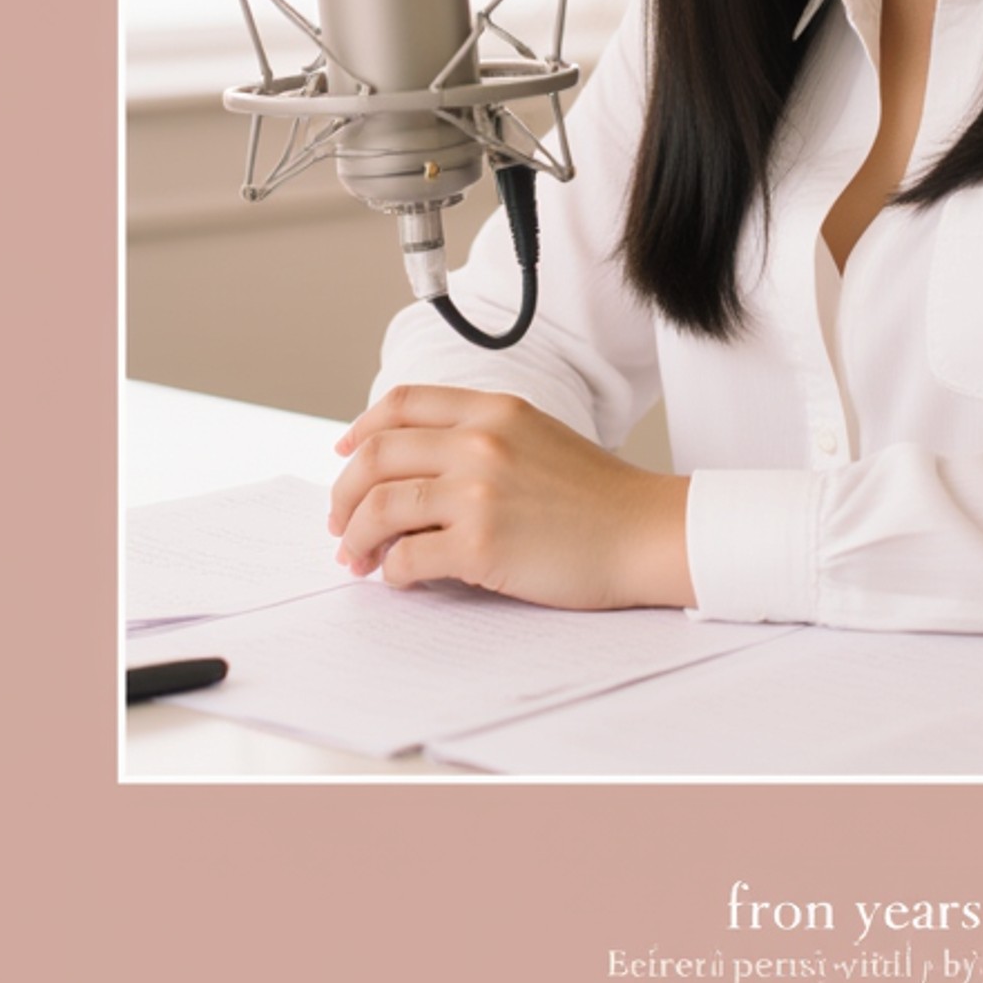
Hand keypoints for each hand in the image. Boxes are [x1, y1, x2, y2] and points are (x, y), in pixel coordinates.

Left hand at [327, 385, 693, 611]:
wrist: (642, 531)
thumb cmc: (596, 496)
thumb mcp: (536, 437)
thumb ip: (479, 438)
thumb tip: (413, 471)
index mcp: (493, 410)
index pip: (401, 404)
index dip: (360, 430)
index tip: (345, 454)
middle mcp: (480, 442)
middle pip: (377, 455)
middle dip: (344, 493)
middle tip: (340, 523)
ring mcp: (479, 491)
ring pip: (381, 507)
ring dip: (357, 538)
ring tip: (359, 559)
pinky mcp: (481, 544)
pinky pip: (408, 558)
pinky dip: (393, 572)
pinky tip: (402, 578)